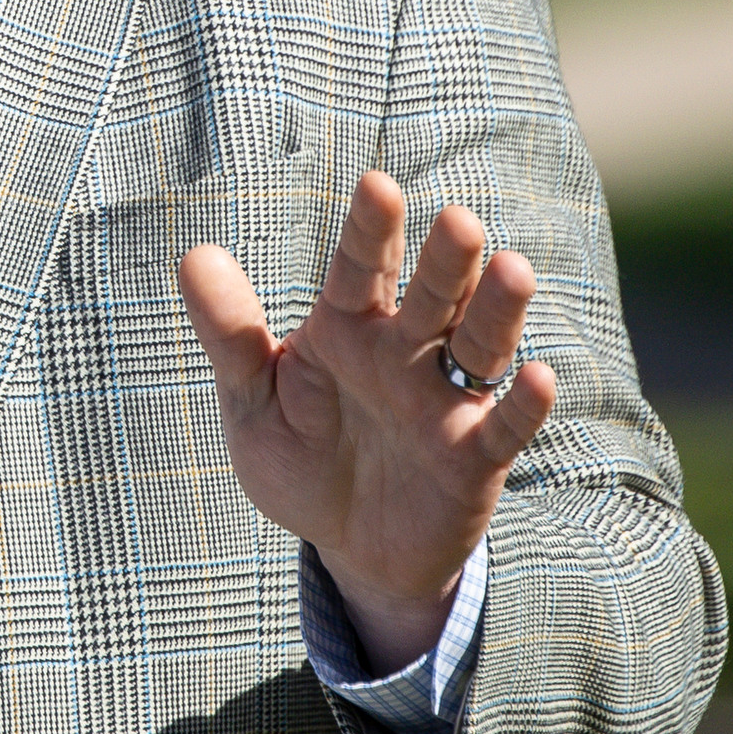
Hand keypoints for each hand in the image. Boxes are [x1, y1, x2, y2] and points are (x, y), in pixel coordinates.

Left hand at [177, 170, 555, 672]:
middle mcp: (406, 354)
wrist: (346, 547)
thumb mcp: (253, 400)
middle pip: (431, 298)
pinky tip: (539, 378)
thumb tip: (193, 256)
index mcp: (348, 328)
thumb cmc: (300, 458)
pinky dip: (522, 406)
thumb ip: (231, 335)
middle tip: (458, 221)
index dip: (370, 231)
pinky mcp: (475, 459)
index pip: (360, 270)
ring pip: (479, 348)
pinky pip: (504, 428)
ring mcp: (446, 404)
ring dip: (496, 312)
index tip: (376, 186)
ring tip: (513, 269)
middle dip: (445, 263)